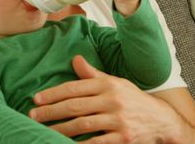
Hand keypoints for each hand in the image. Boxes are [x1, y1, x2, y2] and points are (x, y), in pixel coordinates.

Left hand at [29, 55, 190, 142]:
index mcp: (109, 85)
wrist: (161, 120)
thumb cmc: (133, 100)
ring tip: (43, 131)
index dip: (54, 93)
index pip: (76, 87)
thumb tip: (75, 59)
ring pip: (83, 125)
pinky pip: (96, 142)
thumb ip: (94, 75)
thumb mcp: (116, 83)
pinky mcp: (123, 138)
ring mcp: (118, 120)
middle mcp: (113, 100)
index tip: (37, 98)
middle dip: (51, 111)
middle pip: (75, 106)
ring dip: (60, 129)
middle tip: (33, 116)